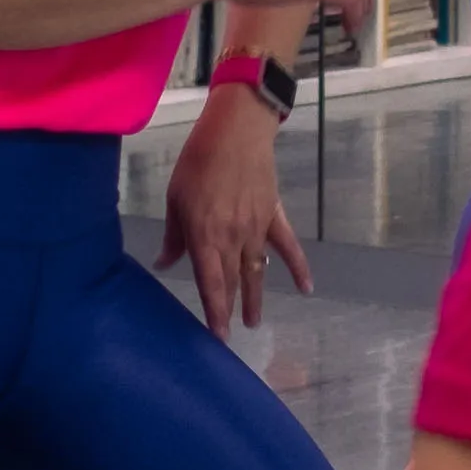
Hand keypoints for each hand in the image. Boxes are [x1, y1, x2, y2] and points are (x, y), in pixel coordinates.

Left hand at [162, 81, 310, 332]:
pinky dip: (298, 268)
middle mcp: (233, 239)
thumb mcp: (175, 199)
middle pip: (232, 281)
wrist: (235, 132)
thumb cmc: (197, 162)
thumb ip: (174, 236)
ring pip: (256, 271)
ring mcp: (257, 229)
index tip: (217, 337)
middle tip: (229, 334)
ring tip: (254, 321)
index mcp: (206, 236)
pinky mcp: (274, 216)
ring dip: (255, 297)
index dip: (214, 312)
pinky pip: (288, 247)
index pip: (210, 284)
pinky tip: (306, 288)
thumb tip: (164, 264)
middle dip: (229, 309)